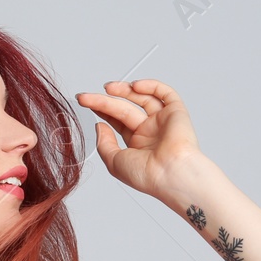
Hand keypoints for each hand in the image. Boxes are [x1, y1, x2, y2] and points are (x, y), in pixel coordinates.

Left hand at [75, 79, 203, 196]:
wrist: (170, 174)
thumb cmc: (146, 175)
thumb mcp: (114, 162)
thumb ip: (104, 143)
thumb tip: (99, 126)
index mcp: (136, 144)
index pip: (116, 121)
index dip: (100, 110)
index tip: (84, 102)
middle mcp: (149, 131)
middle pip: (123, 108)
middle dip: (103, 100)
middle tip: (86, 97)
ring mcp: (162, 121)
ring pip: (141, 98)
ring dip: (124, 90)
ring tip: (108, 88)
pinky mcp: (176, 112)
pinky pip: (164, 93)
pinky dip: (150, 86)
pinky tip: (135, 86)